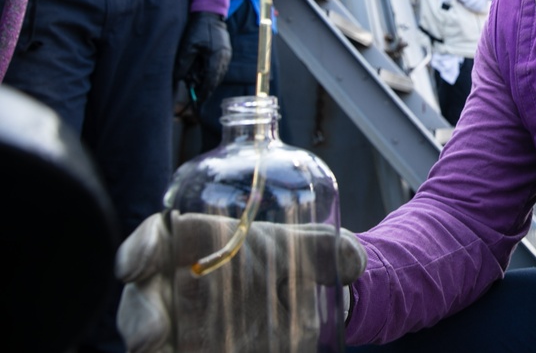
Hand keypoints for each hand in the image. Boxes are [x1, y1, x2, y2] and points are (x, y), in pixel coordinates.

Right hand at [116, 212, 367, 352]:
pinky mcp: (187, 347)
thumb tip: (354, 260)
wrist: (301, 296)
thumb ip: (327, 252)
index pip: (154, 239)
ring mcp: (177, 322)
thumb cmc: (288, 260)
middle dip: (140, 314)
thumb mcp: (309, 251)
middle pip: (141, 295)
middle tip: (151, 334)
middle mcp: (174, 282)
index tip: (134, 265)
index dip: (139, 249)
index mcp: (193, 241)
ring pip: (149, 334)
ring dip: (153, 346)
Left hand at [173, 12, 231, 102]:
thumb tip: (179, 79)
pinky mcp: (225, 51)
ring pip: (218, 74)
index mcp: (217, 58)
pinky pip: (219, 67)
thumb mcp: (187, 46)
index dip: (204, 93)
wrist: (210, 12)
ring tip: (196, 82)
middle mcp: (224, 58)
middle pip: (215, 80)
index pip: (211, 81)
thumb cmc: (198, 28)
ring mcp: (227, 55)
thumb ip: (184, 64)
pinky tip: (202, 71)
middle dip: (205, 88)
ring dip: (208, 80)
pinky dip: (211, 72)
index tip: (198, 103)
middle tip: (196, 95)